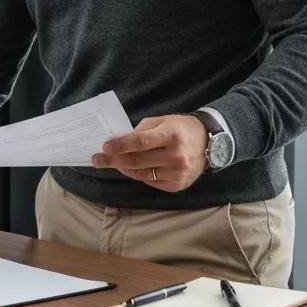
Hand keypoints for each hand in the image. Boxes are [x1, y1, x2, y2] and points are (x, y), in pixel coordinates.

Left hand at [90, 114, 208, 192]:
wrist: (209, 143)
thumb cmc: (180, 128)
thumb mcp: (162, 121)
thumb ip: (141, 131)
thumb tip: (119, 142)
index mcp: (171, 136)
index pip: (140, 142)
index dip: (120, 145)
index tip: (105, 147)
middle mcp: (175, 156)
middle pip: (137, 161)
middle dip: (113, 160)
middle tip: (97, 159)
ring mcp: (177, 173)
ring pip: (141, 174)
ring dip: (123, 168)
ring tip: (112, 162)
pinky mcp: (177, 185)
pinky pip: (150, 182)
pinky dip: (139, 174)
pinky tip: (132, 168)